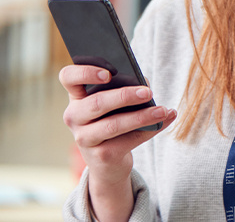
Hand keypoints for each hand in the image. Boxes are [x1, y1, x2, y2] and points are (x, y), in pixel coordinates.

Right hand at [59, 65, 176, 220]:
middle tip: (148, 92)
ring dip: (141, 116)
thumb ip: (124, 90)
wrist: (108, 161)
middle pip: (96, 103)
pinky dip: (150, 130)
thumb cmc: (113, 120)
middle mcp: (74, 117)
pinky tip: (166, 119)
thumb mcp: (114, 105)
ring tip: (162, 110)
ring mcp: (85, 138)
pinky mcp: (101, 156)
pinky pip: (128, 141)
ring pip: (113, 125)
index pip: (68, 78)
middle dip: (124, 96)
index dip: (84, 73)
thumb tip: (144, 85)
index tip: (108, 74)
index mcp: (77, 97)